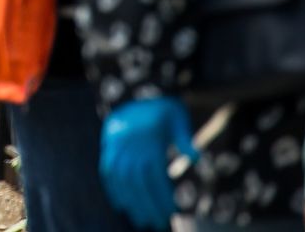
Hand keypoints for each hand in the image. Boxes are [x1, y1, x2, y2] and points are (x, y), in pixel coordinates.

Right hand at [99, 98, 199, 230]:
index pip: (156, 175)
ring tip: (140, 219)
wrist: (142, 86)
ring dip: (131, 201)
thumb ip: (184, 139)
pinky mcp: (109, 144)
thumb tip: (197, 157)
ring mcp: (118, 144)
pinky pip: (107, 170)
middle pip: (139, 182)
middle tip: (156, 223)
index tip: (170, 212)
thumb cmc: (165, 107)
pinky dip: (113, 188)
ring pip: (123, 179)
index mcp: (150, 139)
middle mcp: (132, 143)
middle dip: (148, 205)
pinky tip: (121, 204)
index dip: (162, 195)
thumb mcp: (178, 118)